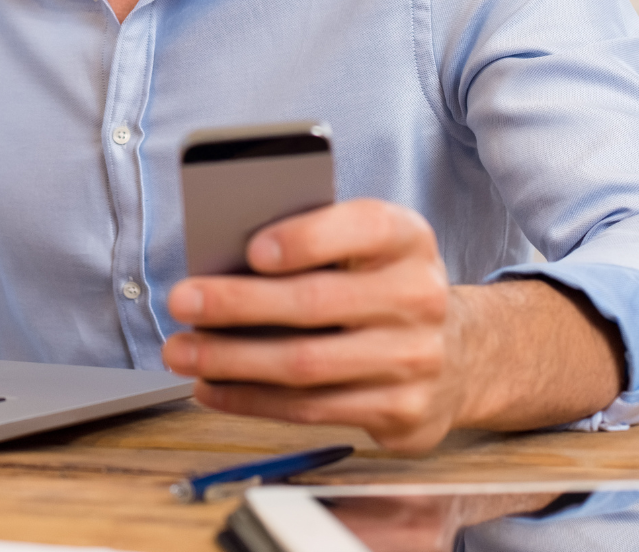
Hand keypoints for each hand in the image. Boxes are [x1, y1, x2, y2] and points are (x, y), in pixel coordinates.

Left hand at [161, 199, 624, 452]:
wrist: (456, 353)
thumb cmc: (378, 286)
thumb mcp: (361, 247)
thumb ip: (309, 242)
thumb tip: (221, 261)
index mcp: (407, 238)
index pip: (362, 227)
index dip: (306, 239)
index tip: (251, 250)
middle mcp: (420, 296)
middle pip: (317, 303)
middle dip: (238, 304)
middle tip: (181, 300)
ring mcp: (415, 359)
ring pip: (307, 365)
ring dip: (231, 360)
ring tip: (181, 350)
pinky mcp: (401, 412)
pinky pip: (310, 410)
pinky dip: (250, 399)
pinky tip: (212, 387)